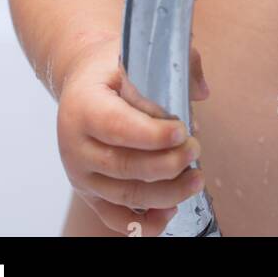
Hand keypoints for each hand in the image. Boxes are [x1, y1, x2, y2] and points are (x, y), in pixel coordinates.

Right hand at [57, 36, 209, 235]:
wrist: (82, 85)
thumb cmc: (112, 70)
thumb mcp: (137, 52)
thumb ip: (174, 61)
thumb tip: (201, 91)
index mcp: (83, 105)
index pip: (117, 126)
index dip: (151, 134)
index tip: (182, 130)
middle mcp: (76, 145)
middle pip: (123, 166)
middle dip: (167, 164)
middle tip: (195, 150)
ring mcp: (81, 174)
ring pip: (125, 196)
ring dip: (166, 193)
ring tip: (195, 179)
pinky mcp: (89, 193)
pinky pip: (114, 218)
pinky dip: (144, 224)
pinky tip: (171, 211)